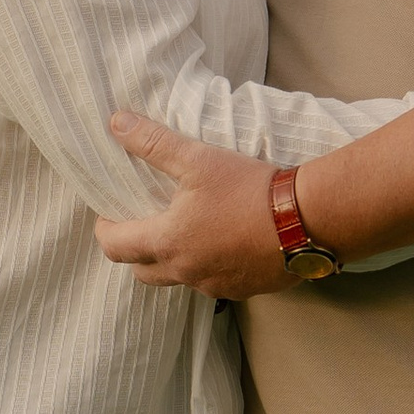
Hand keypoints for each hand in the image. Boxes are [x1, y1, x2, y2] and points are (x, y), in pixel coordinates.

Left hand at [95, 113, 285, 297]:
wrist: (308, 219)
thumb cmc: (248, 188)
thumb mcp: (198, 159)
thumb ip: (153, 142)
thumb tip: (116, 123)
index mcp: (168, 242)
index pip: (115, 247)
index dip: (105, 229)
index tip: (110, 213)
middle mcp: (186, 272)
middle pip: (142, 272)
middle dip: (135, 251)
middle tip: (144, 223)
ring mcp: (215, 286)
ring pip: (179, 279)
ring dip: (174, 260)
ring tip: (187, 231)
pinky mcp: (243, 290)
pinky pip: (213, 283)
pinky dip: (208, 266)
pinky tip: (225, 242)